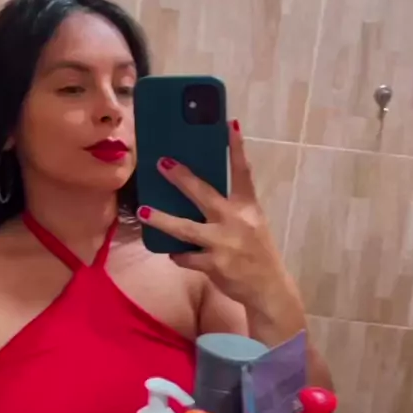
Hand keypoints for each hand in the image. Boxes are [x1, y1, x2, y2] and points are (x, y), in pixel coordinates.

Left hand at [137, 120, 304, 323]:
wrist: (268, 289)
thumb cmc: (256, 252)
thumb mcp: (252, 224)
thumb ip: (231, 208)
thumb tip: (197, 191)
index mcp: (248, 207)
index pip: (243, 172)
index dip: (236, 147)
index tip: (229, 123)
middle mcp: (236, 221)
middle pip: (204, 193)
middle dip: (181, 178)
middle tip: (161, 162)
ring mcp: (223, 243)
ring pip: (185, 228)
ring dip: (162, 219)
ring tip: (143, 211)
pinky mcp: (213, 264)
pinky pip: (185, 256)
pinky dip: (178, 254)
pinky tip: (174, 253)